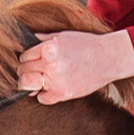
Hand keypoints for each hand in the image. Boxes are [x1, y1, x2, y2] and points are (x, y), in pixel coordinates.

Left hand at [19, 30, 133, 103]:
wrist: (108, 58)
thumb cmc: (88, 45)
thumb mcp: (65, 36)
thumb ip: (45, 38)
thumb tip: (31, 39)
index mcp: (49, 49)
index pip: (25, 56)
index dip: (25, 58)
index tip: (29, 61)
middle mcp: (51, 64)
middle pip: (24, 70)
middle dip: (25, 70)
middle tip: (31, 71)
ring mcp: (57, 81)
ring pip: (29, 85)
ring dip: (29, 83)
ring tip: (37, 80)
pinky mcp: (64, 93)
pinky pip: (43, 98)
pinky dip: (43, 95)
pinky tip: (49, 89)